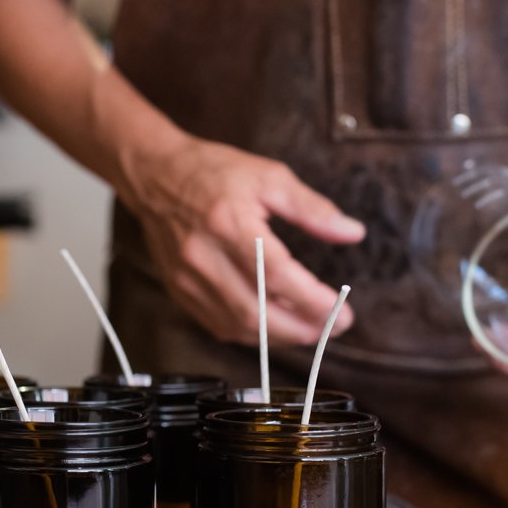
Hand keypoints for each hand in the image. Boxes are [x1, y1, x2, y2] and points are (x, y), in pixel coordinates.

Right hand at [118, 135, 365, 345]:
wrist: (154, 175)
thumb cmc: (213, 171)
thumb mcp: (270, 177)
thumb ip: (312, 209)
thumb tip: (352, 233)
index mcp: (229, 223)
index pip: (277, 275)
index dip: (312, 301)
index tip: (341, 312)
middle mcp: (204, 256)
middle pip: (257, 312)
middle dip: (301, 329)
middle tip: (332, 327)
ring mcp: (187, 278)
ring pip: (238, 326)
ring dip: (279, 335)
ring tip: (309, 327)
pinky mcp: (179, 290)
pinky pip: (218, 325)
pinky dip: (251, 332)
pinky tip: (273, 323)